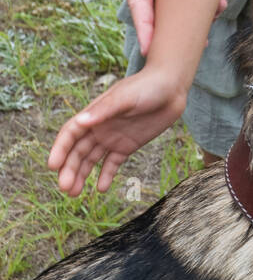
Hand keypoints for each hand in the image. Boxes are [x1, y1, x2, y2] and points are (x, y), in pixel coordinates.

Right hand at [48, 68, 187, 196]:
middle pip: (78, 151)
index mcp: (94, 113)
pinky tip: (101, 189)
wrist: (172, 88)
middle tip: (65, 188)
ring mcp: (113, 137)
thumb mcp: (126, 97)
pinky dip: (106, 175)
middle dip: (69, 169)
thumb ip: (105, 110)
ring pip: (92, 160)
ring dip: (82, 175)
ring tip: (75, 193)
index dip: (60, 149)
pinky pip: (113, 163)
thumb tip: (81, 121)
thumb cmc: (147, 86)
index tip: (53, 166)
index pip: (70, 133)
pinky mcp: (128, 145)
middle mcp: (99, 127)